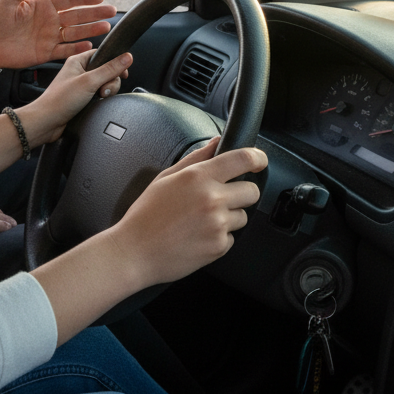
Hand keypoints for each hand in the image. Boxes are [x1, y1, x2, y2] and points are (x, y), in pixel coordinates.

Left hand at [0, 0, 115, 70]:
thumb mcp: (9, 0)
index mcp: (43, 5)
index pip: (68, 0)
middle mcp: (50, 21)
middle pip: (77, 16)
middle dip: (94, 13)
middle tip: (112, 11)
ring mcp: (49, 37)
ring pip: (75, 33)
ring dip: (90, 30)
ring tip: (106, 27)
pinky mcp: (46, 53)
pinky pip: (65, 50)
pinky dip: (77, 48)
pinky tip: (89, 45)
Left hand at [17, 49, 131, 145]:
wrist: (47, 122)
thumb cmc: (60, 100)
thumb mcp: (89, 82)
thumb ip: (110, 69)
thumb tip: (127, 57)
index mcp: (77, 60)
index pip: (102, 53)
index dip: (115, 61)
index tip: (122, 72)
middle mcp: (79, 71)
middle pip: (106, 70)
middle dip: (111, 80)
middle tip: (104, 90)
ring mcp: (80, 85)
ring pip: (104, 83)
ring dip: (107, 90)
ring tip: (100, 97)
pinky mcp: (82, 97)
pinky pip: (98, 94)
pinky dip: (101, 98)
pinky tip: (97, 103)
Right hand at [28, 138, 266, 345]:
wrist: (135, 251)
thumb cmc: (146, 215)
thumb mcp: (166, 177)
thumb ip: (196, 157)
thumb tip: (217, 141)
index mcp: (198, 177)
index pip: (242, 159)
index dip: (257, 158)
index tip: (258, 161)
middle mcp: (212, 199)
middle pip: (252, 191)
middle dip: (241, 193)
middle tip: (219, 198)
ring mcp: (217, 224)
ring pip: (243, 216)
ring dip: (229, 217)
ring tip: (200, 220)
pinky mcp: (219, 247)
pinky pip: (232, 238)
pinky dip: (219, 237)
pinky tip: (197, 235)